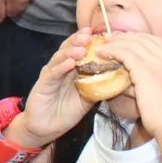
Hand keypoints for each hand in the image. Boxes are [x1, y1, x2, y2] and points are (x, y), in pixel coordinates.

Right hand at [19, 28, 100, 145]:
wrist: (46, 128)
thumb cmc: (66, 112)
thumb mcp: (88, 98)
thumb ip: (98, 86)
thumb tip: (118, 78)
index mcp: (72, 70)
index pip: (79, 50)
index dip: (88, 41)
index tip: (100, 34)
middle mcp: (60, 68)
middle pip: (68, 48)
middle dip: (78, 40)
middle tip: (89, 34)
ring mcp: (51, 74)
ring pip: (60, 58)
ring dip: (71, 51)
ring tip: (82, 47)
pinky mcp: (43, 84)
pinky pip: (53, 73)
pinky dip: (61, 67)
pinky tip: (70, 63)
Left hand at [97, 31, 161, 143]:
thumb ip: (151, 81)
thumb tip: (127, 80)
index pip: (155, 41)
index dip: (137, 37)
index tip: (124, 39)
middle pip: (143, 39)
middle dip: (124, 37)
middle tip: (108, 38)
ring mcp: (160, 63)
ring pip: (132, 44)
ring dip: (115, 43)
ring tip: (102, 46)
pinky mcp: (146, 70)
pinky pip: (125, 54)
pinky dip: (112, 51)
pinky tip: (103, 54)